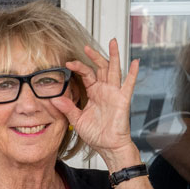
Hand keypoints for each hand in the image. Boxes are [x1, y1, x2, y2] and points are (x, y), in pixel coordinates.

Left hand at [51, 38, 139, 163]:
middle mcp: (104, 90)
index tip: (68, 64)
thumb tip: (54, 99)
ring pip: (114, 70)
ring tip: (113, 42)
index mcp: (94, 93)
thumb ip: (67, 108)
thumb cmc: (96, 134)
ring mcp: (114, 93)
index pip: (86, 75)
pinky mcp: (122, 99)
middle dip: (94, 56)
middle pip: (100, 67)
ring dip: (114, 56)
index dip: (78, 67)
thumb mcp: (77, 120)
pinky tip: (135, 62)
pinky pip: (128, 84)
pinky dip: (133, 73)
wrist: (108, 146)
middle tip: (86, 47)